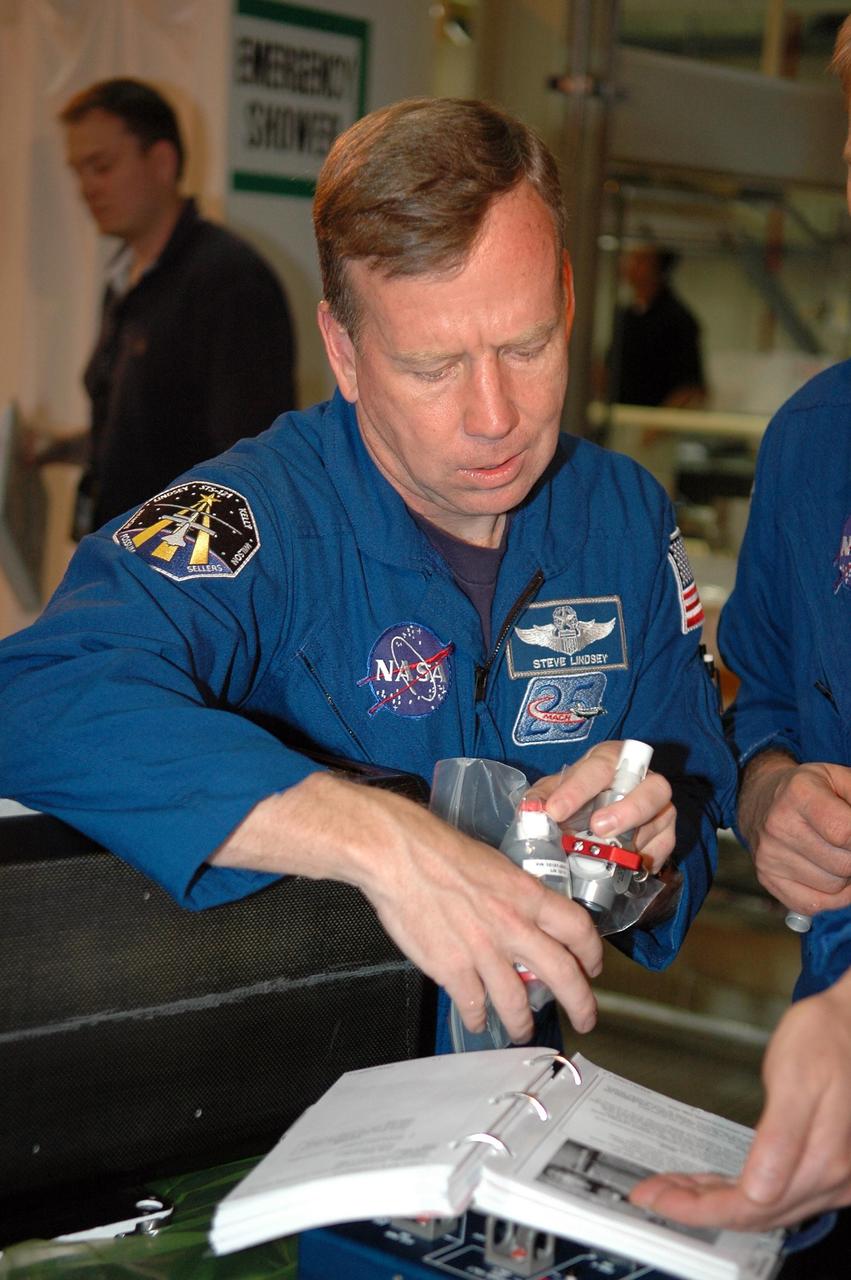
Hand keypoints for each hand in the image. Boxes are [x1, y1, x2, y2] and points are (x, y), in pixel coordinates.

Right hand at [211, 773, 603, 1044]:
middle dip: (581, 1003)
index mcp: (527, 894)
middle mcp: (513, 926)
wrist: (399, 855)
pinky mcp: (452, 970)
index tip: (592, 966)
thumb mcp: (492, 864)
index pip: (578, 928)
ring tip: (522, 1031)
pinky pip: (474, 1005)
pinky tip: (478, 1021)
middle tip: (586, 1020)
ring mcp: (483, 952)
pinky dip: (478, 1018)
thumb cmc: (439, 849)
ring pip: (517, 1001)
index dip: (592, 952)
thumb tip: (521, 914)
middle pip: (563, 974)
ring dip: (523, 1022)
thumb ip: (512, 894)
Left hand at [528, 740, 675, 872]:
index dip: (577, 790)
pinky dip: (649, 856)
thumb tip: (531, 811)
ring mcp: (659, 804)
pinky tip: (630, 867)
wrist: (595, 810)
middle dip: (627, 809)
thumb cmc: (574, 794)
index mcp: (609, 760)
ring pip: (663, 815)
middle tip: (598, 828)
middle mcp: (641, 777)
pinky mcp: (665, 830)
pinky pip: (666, 844)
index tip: (555, 811)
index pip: (597, 769)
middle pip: (650, 787)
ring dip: (639, 835)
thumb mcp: (553, 791)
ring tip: (615, 853)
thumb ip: (540, 798)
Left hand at [629, 968, 850, 1228]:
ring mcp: (835, 1178)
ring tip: (674, 1187)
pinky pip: (777, 1193)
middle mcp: (833, 1181)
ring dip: (715, 1201)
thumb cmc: (827, 1038)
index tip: (656, 1198)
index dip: (699, 1209)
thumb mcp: (797, 1078)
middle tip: (652, 1192)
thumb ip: (781, 1138)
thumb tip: (758, 1191)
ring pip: (764, 1207)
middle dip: (697, 1207)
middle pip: (755, 1214)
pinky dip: (739, 1191)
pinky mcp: (828, 1167)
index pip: (750, 1206)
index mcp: (822, 1162)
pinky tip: (715, 1183)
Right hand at [739, 754, 850, 915]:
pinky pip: (814, 904)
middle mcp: (778, 825)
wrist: (761, 799)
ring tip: (836, 854)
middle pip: (842, 864)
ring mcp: (769, 856)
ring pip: (832, 887)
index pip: (845, 832)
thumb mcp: (839, 779)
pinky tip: (829, 875)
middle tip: (848, 845)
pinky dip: (832, 896)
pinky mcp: (767, 878)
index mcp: (799, 794)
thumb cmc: (811, 790)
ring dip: (844, 876)